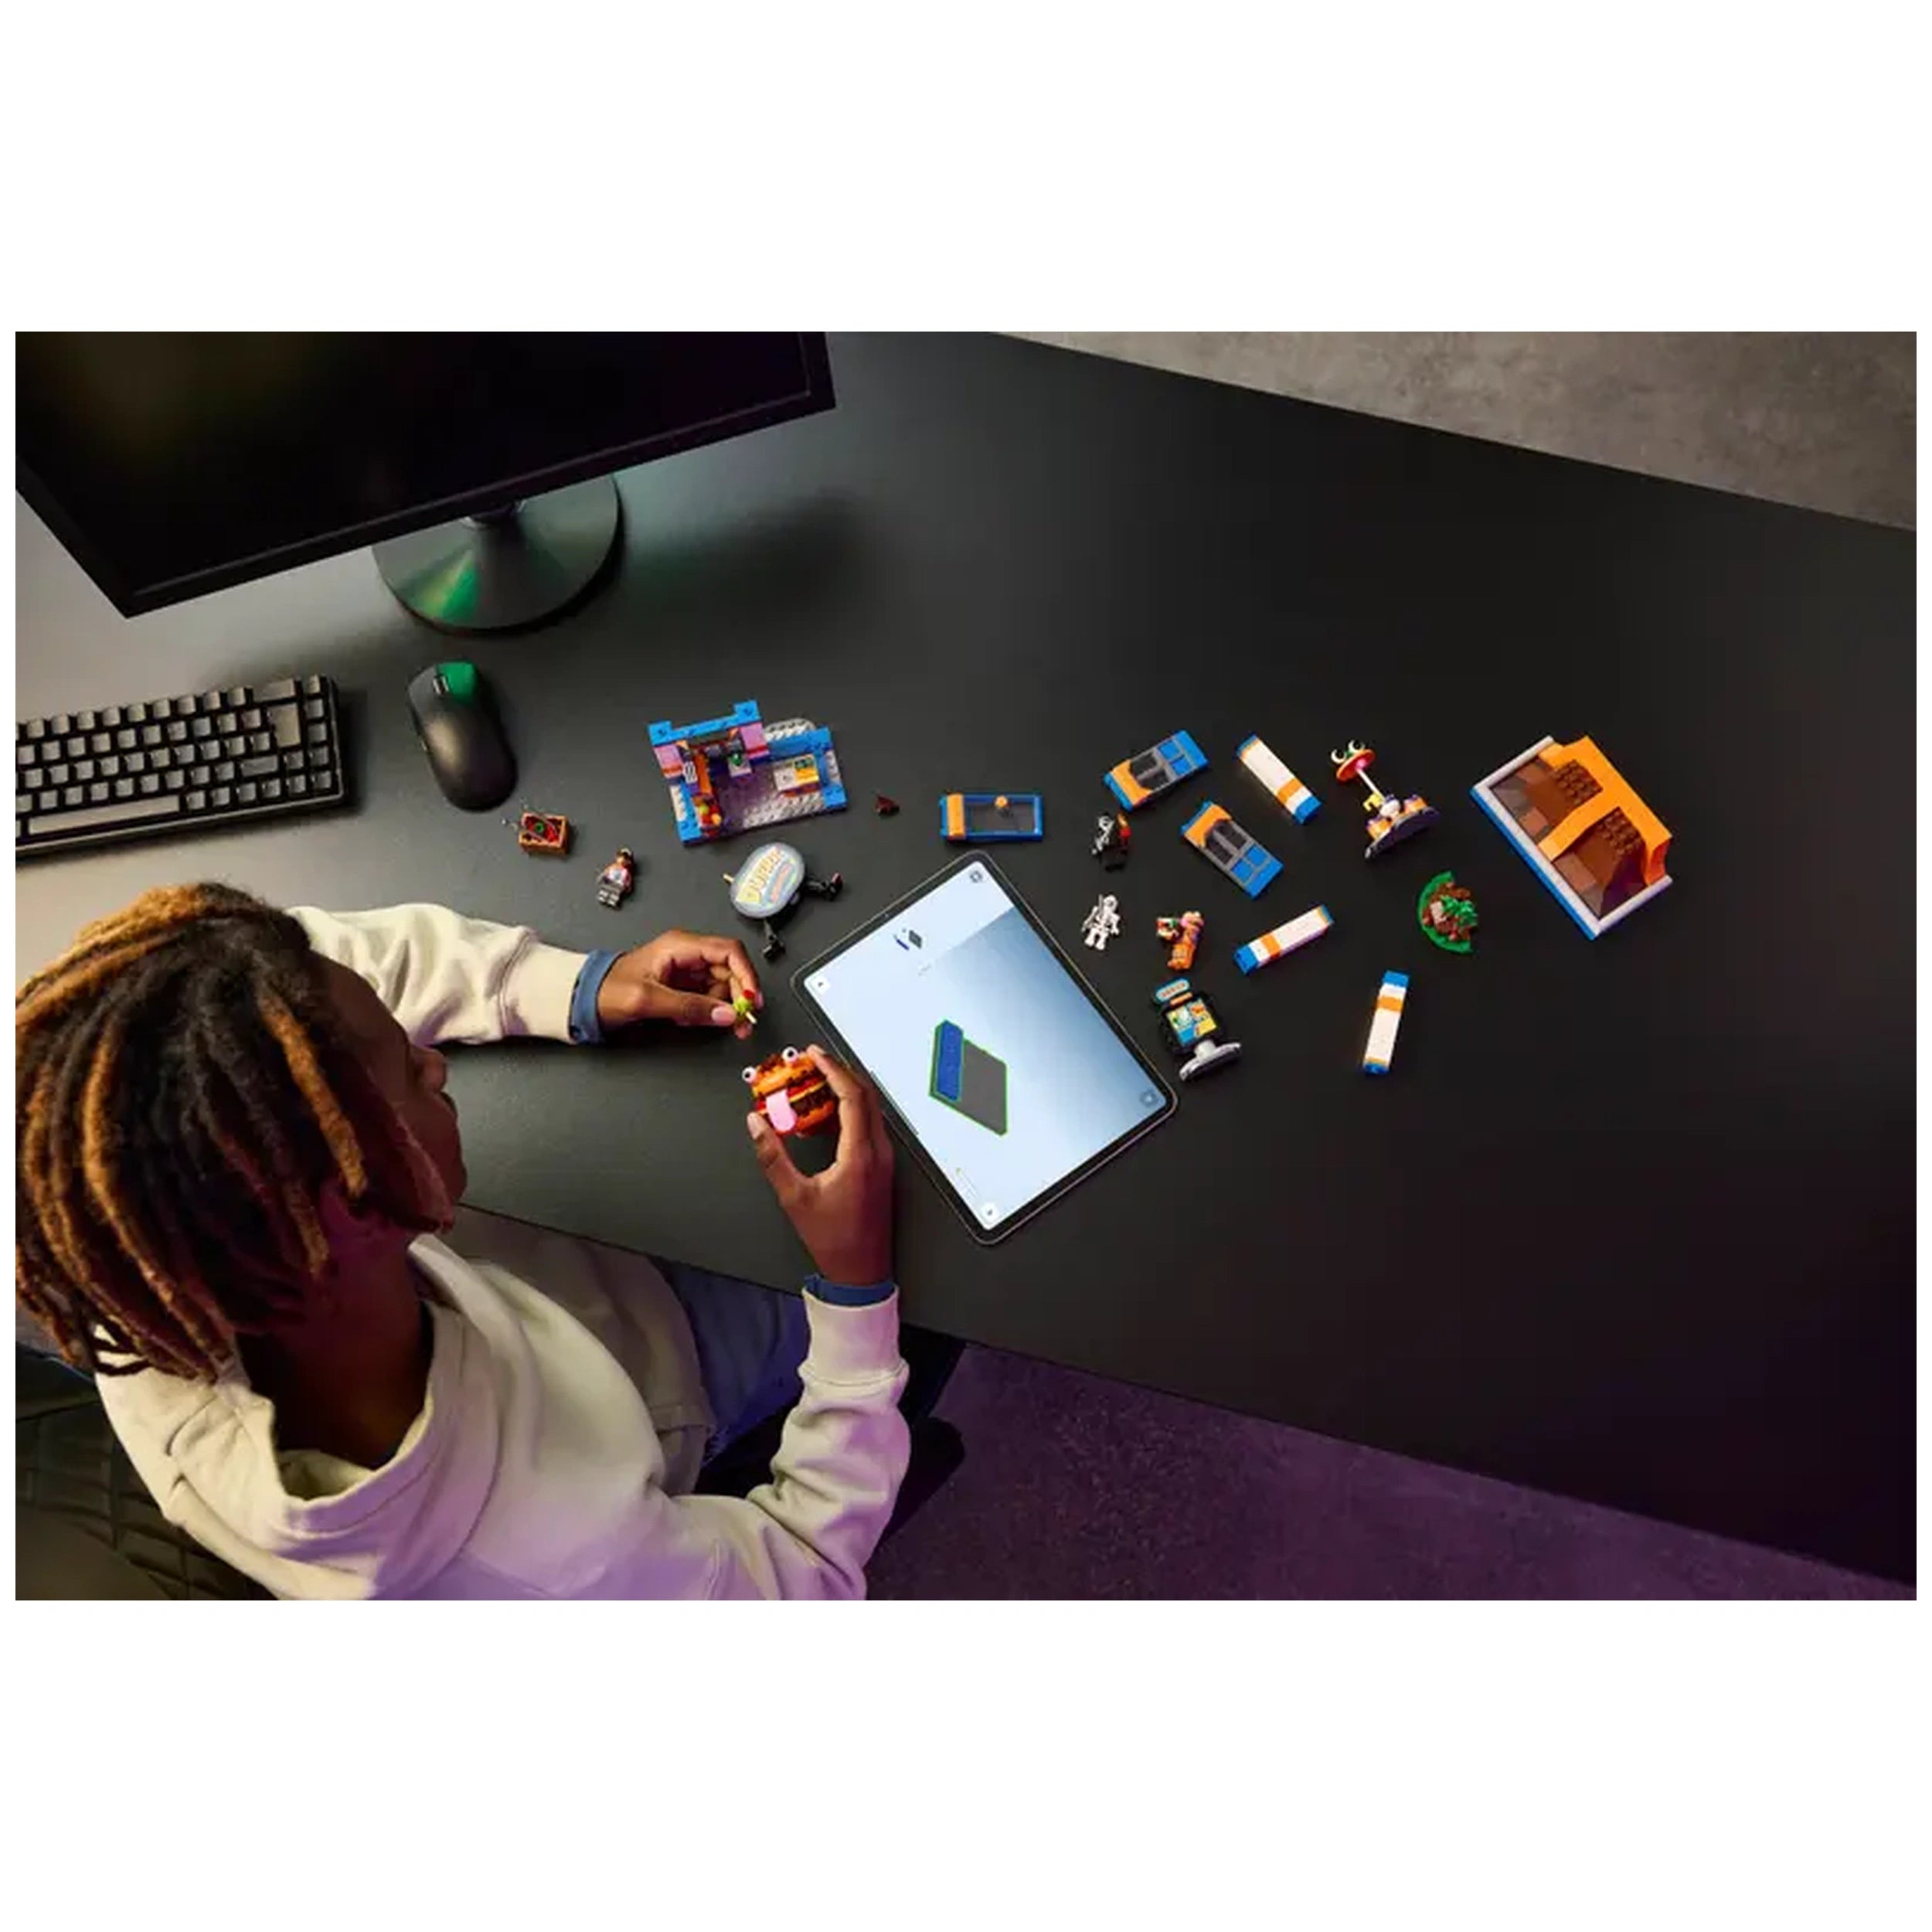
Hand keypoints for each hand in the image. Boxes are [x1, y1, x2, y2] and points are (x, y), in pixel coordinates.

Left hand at [597, 930, 762, 1039]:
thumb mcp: (648, 999)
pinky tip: (699, 1020)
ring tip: (719, 1024)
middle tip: (741, 1021)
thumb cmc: (606, 989)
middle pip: (730, 971)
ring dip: (726, 1008)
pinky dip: (711, 1012)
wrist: (583, 998)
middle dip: (739, 997)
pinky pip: (708, 999)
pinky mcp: (682, 988)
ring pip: (723, 987)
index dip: (746, 974)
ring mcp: (686, 971)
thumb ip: (689, 1007)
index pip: (729, 952)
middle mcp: (687, 955)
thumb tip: (726, 1014)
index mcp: (680, 946)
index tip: (751, 999)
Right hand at [747, 1047, 893, 1287]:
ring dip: (846, 1090)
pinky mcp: (882, 1167)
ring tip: (815, 1082)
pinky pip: (869, 1126)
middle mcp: (879, 1152)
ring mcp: (884, 1159)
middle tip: (812, 1061)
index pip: (852, 1097)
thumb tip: (756, 1124)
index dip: (833, 1069)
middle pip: (866, 1096)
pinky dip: (850, 1111)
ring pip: (870, 1109)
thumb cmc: (832, 1240)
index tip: (813, 1054)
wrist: (861, 1273)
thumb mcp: (794, 1197)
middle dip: (840, 1072)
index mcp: (861, 1155)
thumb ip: (773, 1157)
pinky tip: (826, 1115)